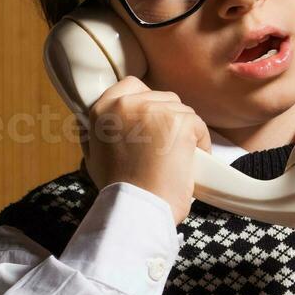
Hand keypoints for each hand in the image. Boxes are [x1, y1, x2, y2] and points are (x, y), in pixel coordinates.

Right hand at [82, 76, 211, 225]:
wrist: (137, 208)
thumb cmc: (118, 191)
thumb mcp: (94, 156)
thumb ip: (98, 134)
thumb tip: (100, 126)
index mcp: (103, 110)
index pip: (131, 85)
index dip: (145, 101)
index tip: (151, 119)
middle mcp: (127, 104)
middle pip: (161, 97)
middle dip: (167, 119)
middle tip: (167, 145)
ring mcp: (154, 110)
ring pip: (181, 110)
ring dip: (183, 131)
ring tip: (178, 156)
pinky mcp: (179, 122)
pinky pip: (198, 125)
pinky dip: (200, 142)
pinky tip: (192, 161)